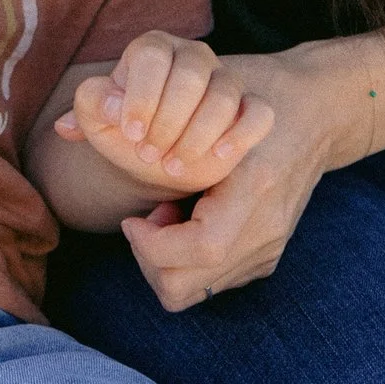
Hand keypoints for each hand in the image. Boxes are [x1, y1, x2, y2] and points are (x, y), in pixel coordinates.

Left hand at [54, 34, 275, 195]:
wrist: (160, 155)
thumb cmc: (128, 131)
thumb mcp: (99, 122)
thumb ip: (89, 106)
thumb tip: (105, 104)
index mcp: (153, 48)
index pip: (154, 56)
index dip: (142, 96)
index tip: (131, 134)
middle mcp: (193, 56)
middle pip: (192, 75)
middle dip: (169, 121)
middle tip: (150, 154)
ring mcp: (226, 80)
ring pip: (226, 94)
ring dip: (198, 135)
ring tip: (174, 165)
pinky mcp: (251, 107)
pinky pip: (260, 112)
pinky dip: (241, 134)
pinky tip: (219, 156)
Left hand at [114, 53, 342, 311]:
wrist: (319, 109)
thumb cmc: (254, 91)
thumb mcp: (201, 92)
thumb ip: (134, 112)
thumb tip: (65, 128)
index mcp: (256, 189)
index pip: (198, 250)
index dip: (152, 244)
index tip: (134, 218)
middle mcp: (267, 228)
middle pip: (187, 286)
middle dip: (150, 258)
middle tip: (145, 217)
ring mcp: (271, 248)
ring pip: (196, 293)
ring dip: (167, 260)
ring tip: (167, 214)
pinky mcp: (268, 255)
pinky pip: (213, 284)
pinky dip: (188, 261)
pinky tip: (188, 218)